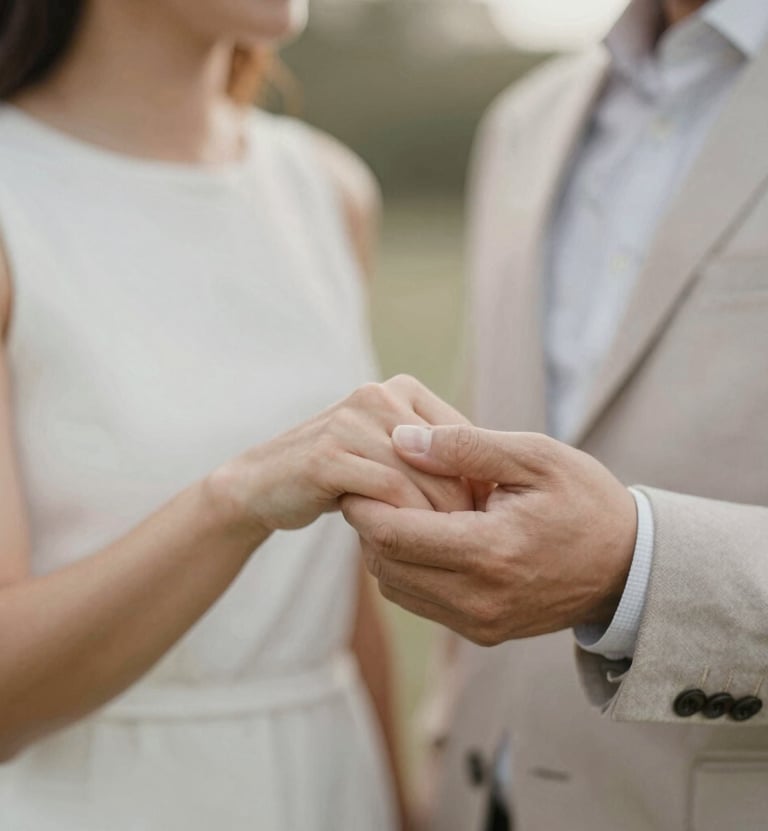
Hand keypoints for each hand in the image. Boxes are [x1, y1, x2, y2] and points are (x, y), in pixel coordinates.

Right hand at [210, 376, 473, 532]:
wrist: (265, 484)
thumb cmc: (341, 475)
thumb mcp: (389, 456)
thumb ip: (433, 458)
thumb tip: (495, 487)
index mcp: (401, 389)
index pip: (463, 436)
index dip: (479, 480)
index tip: (485, 520)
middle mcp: (377, 395)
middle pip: (447, 456)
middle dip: (462, 503)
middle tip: (469, 541)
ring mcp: (350, 421)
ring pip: (420, 475)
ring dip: (437, 518)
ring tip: (442, 548)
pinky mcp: (328, 454)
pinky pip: (388, 490)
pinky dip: (405, 520)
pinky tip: (406, 543)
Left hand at [342, 424, 636, 644]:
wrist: (628, 566)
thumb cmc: (585, 500)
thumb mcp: (536, 456)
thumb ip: (466, 446)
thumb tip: (403, 440)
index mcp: (492, 551)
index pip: (395, 535)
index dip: (364, 504)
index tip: (358, 475)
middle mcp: (480, 598)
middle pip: (385, 565)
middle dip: (367, 525)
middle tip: (370, 487)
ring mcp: (481, 622)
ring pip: (396, 587)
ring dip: (384, 548)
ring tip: (397, 508)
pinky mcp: (483, 632)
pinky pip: (420, 602)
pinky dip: (406, 569)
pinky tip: (423, 536)